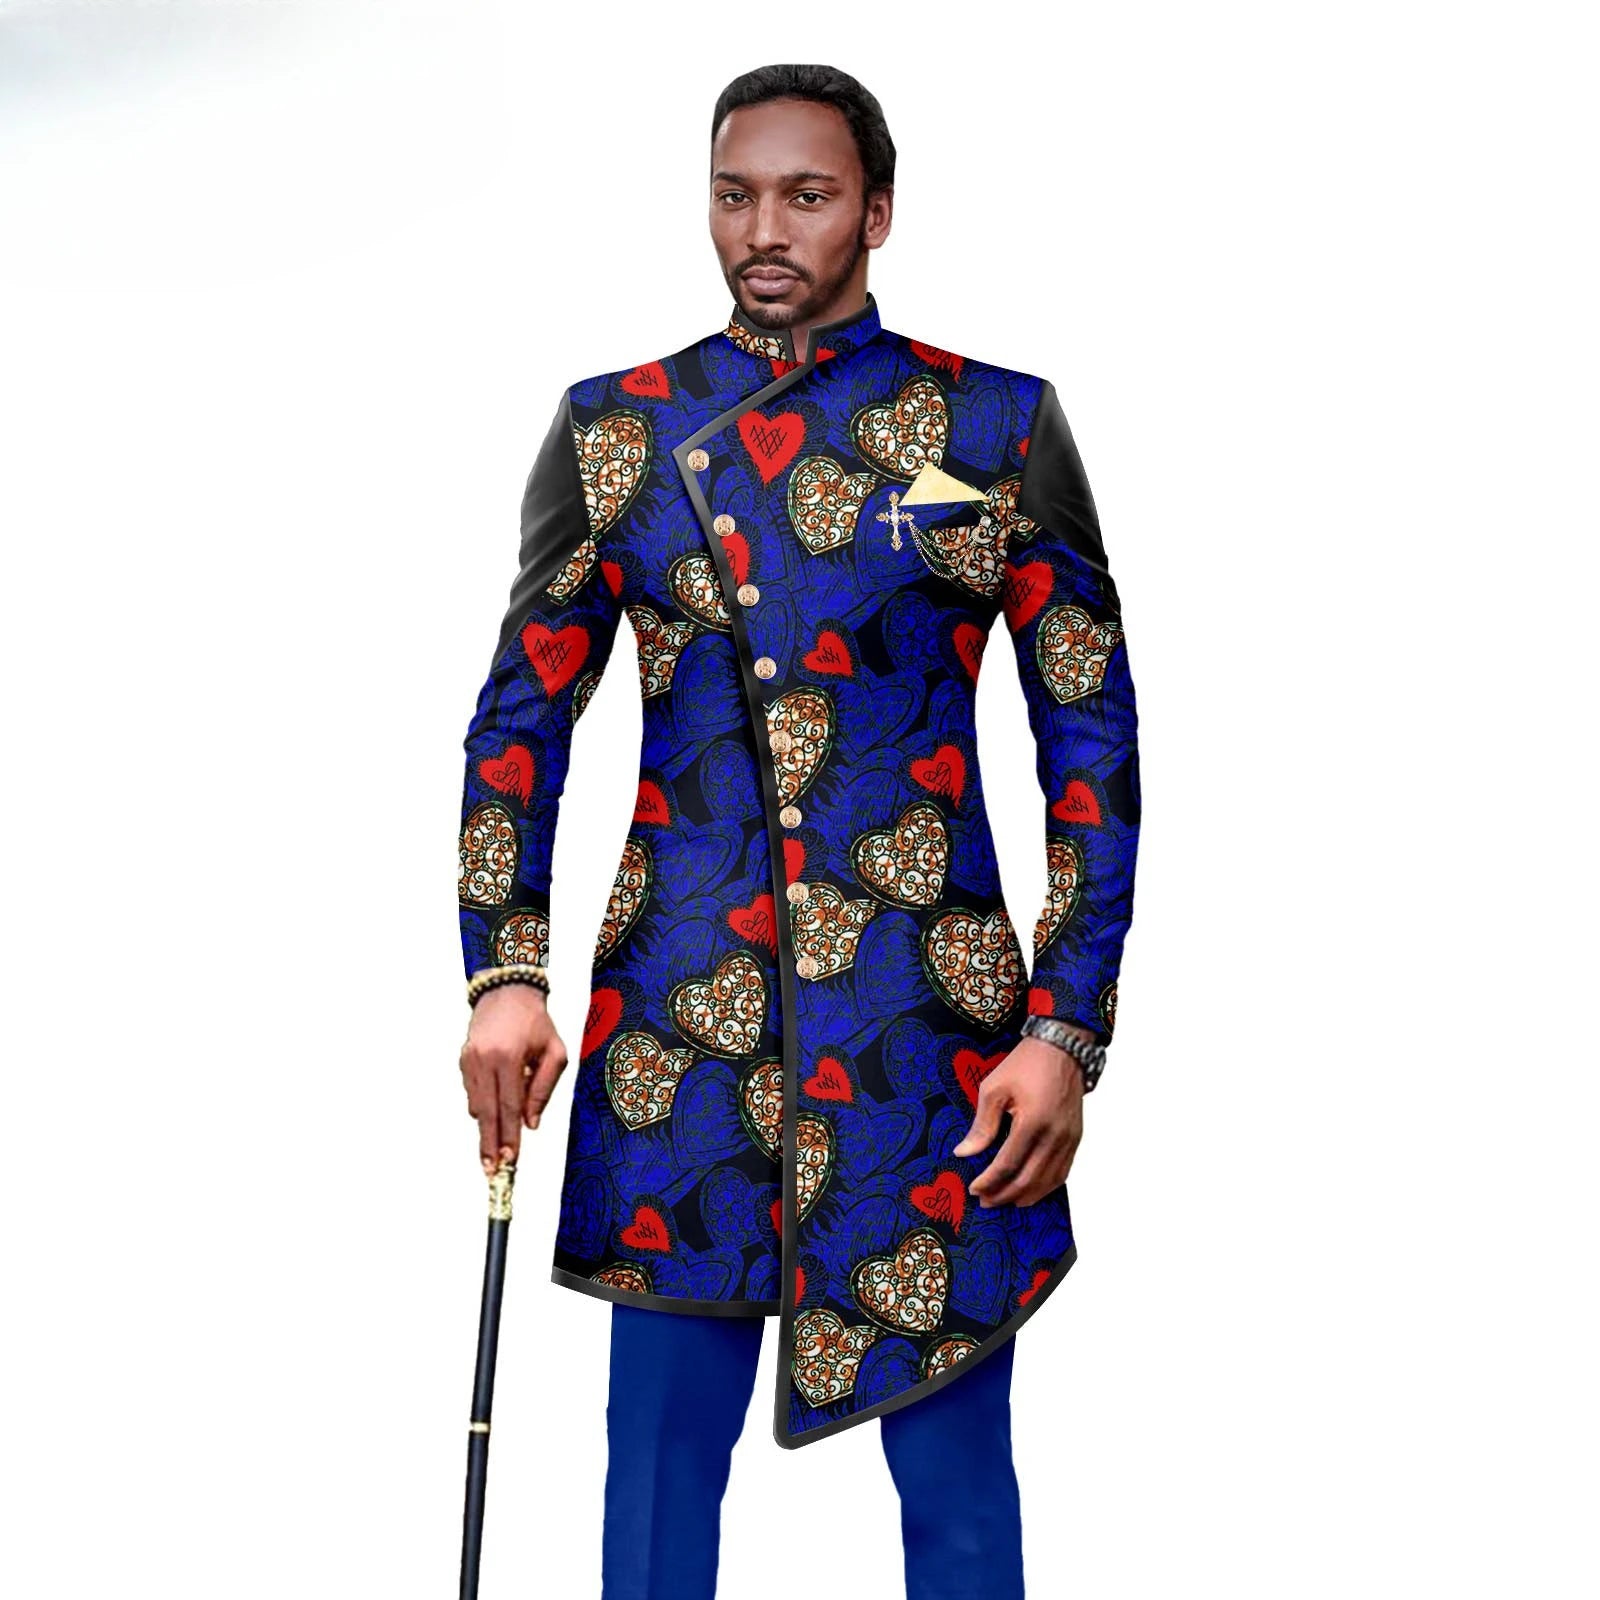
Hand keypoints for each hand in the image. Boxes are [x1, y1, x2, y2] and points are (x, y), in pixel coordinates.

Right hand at [458, 984, 568, 1174]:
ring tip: (492, 1155)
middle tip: (492, 1172)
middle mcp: (484, 1059)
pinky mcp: (462, 1060)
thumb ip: (545, 1088)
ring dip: (485, 1130)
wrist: (507, 992)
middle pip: (486, 1112)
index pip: (510, 1105)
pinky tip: (492, 1117)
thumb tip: (531, 1124)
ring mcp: (469, 1059)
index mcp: (509, 1056)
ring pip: (476, 1105)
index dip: (510, 1135)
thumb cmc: (537, 1023)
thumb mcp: (555, 1051)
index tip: (511, 1159)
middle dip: (489, 1144)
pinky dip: (482, 1107)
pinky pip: (472, 1093)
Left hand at [952, 1033, 1087, 1207]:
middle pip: (1028, 1179)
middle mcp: (1055, 1136)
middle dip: (1004, 1195)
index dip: (989, 1181)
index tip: (973, 1189)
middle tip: (985, 1201)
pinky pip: (1062, 1173)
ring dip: (1025, 1196)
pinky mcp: (1076, 1138)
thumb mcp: (994, 1088)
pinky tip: (1031, 1191)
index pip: (1008, 1164)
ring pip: (1048, 1181)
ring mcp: (1069, 1139)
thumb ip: (982, 1125)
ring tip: (1005, 1202)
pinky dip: (1045, 1187)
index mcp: (1033, 1122)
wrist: (1062, 1048)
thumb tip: (964, 1153)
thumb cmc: (1025, 1064)